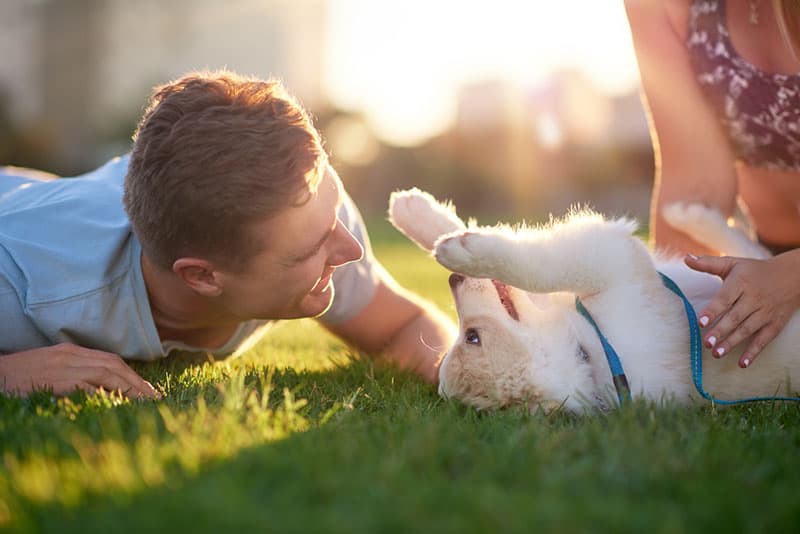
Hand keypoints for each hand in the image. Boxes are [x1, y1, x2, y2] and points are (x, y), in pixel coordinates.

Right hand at [0, 343, 160, 398]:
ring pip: (106, 373)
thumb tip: (103, 389)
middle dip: (137, 381)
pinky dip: (105, 393)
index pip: (111, 360)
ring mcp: (64, 366)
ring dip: (129, 387)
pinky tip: (119, 403)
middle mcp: (72, 355)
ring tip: (145, 401)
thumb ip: (76, 374)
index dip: (132, 375)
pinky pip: (87, 385)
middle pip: (114, 365)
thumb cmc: (21, 376)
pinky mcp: (56, 380)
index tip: (147, 390)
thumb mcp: (52, 369)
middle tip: (155, 397)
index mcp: (72, 351)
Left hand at [685, 251, 799, 367]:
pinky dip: (754, 352)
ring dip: (733, 343)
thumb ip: (708, 263)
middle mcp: (754, 298)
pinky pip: (764, 339)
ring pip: (748, 329)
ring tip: (716, 354)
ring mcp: (766, 312)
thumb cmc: (754, 270)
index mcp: (741, 283)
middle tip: (706, 343)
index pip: (725, 298)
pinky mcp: (775, 324)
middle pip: (735, 317)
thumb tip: (686, 258)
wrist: (793, 275)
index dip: (713, 310)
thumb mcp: (733, 263)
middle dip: (721, 331)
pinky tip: (742, 363)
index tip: (701, 322)